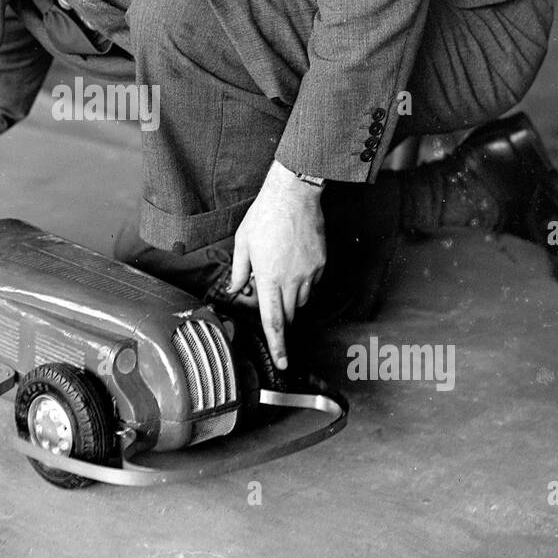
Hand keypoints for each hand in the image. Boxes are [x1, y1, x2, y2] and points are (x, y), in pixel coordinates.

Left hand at [227, 161, 326, 369]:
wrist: (294, 195)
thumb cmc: (265, 216)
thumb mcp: (243, 243)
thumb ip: (239, 271)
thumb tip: (236, 289)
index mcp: (269, 278)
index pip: (273, 321)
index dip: (278, 345)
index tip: (283, 362)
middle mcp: (292, 280)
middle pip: (287, 315)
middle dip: (278, 318)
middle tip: (267, 299)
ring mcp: (309, 273)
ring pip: (300, 301)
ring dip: (288, 299)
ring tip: (278, 274)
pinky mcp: (321, 264)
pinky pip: (312, 285)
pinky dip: (301, 284)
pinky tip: (292, 265)